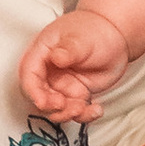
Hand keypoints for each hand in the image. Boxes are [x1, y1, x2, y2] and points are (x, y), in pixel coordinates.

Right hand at [18, 6, 130, 124]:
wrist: (115, 35)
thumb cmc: (93, 30)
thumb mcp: (81, 39)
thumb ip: (68, 49)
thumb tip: (56, 57)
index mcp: (42, 53)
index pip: (29, 75)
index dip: (33, 91)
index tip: (43, 102)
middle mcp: (48, 71)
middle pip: (40, 96)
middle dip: (51, 106)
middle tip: (67, 106)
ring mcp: (62, 84)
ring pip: (57, 108)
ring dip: (68, 113)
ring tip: (84, 107)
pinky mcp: (76, 94)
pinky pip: (75, 111)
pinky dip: (85, 115)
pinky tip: (96, 109)